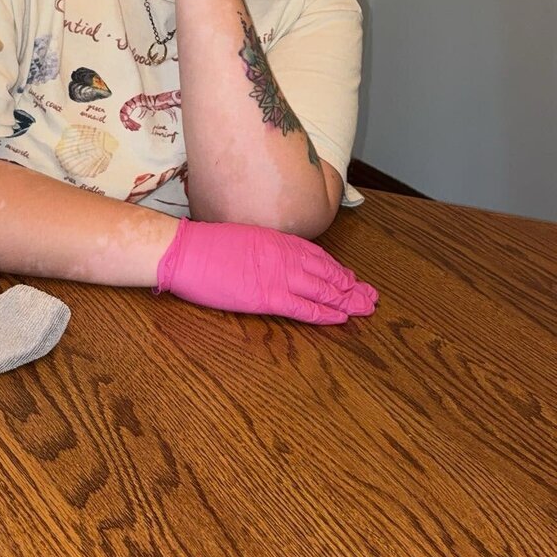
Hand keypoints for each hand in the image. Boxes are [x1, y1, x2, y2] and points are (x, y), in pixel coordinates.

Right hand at [155, 218, 377, 324]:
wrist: (186, 250)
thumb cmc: (204, 247)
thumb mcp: (240, 239)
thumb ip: (261, 249)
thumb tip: (269, 259)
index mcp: (275, 239)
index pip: (315, 254)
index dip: (335, 267)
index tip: (350, 276)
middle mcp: (282, 254)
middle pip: (325, 271)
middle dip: (349, 285)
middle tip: (370, 295)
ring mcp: (276, 275)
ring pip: (321, 288)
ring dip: (345, 298)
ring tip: (364, 306)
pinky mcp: (267, 296)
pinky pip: (303, 306)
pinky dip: (324, 312)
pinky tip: (340, 318)